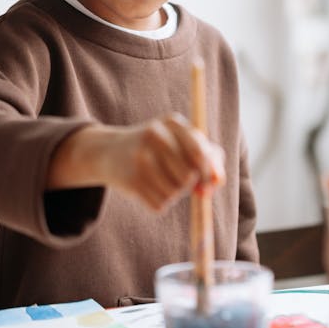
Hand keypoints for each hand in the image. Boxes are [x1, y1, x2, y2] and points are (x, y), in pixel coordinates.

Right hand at [48, 113, 224, 210]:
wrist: (111, 152)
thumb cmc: (158, 148)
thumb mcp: (181, 141)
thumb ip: (209, 157)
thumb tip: (217, 182)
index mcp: (172, 122)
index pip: (200, 152)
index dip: (208, 171)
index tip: (208, 180)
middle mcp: (154, 135)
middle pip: (188, 176)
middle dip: (189, 184)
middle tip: (180, 179)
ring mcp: (140, 157)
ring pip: (175, 193)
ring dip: (174, 194)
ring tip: (163, 181)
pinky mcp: (130, 180)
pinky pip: (159, 204)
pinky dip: (160, 202)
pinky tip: (149, 188)